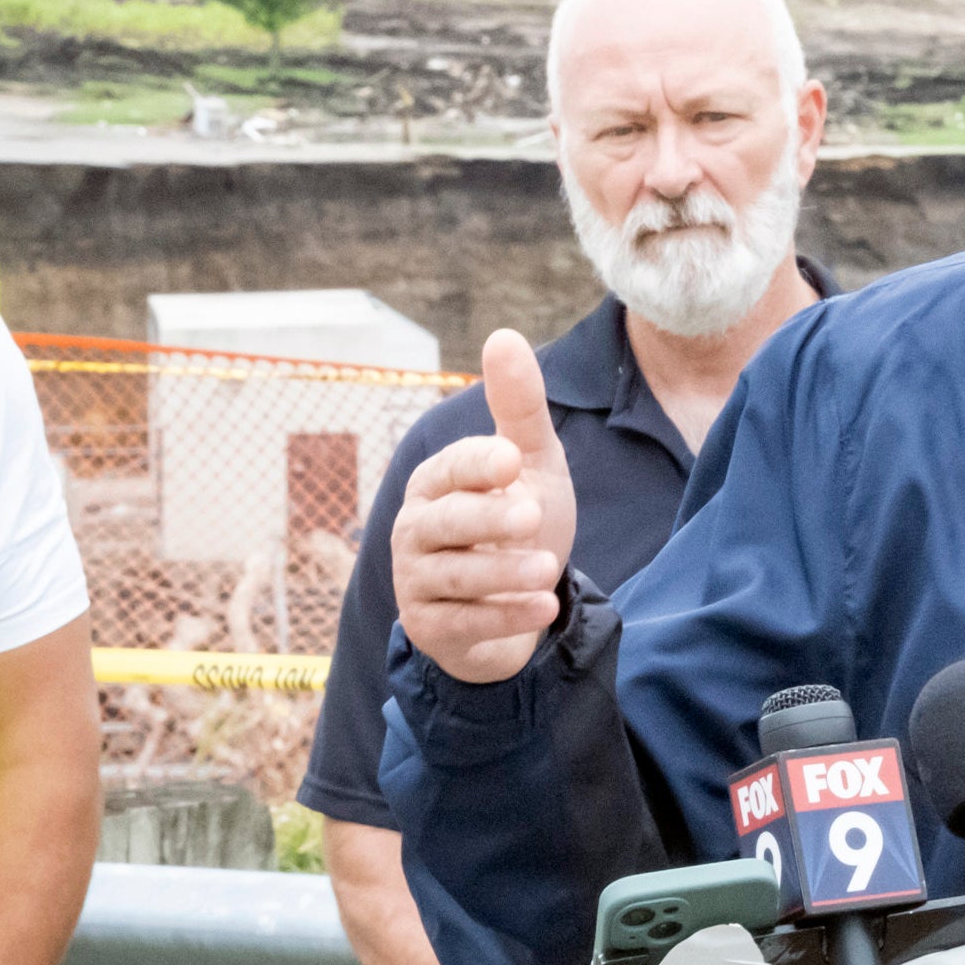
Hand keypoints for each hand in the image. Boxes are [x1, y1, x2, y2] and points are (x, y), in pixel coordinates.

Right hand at [393, 330, 577, 683]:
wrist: (520, 600)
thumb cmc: (517, 521)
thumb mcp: (529, 463)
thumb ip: (518, 406)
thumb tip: (504, 335)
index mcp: (435, 484)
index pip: (450, 469)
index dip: (477, 465)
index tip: (511, 460)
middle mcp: (416, 530)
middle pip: (445, 523)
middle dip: (487, 519)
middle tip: (531, 517)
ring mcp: (419, 582)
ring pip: (455, 577)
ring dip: (503, 574)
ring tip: (548, 568)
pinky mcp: (432, 628)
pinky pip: (464, 624)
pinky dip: (506, 617)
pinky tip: (543, 608)